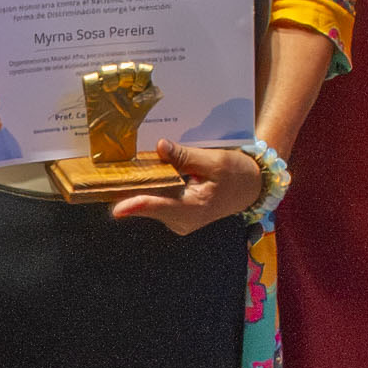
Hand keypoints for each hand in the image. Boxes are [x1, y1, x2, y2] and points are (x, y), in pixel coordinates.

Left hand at [108, 140, 265, 235]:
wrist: (251, 187)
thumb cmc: (236, 174)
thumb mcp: (214, 160)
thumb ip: (185, 156)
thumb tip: (161, 147)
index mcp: (194, 208)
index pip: (160, 207)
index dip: (136, 206)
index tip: (117, 209)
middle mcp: (183, 221)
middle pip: (149, 205)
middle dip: (134, 188)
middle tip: (119, 170)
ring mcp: (178, 221)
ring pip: (151, 204)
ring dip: (142, 187)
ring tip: (136, 168)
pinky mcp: (176, 216)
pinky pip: (157, 203)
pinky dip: (152, 189)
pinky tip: (150, 175)